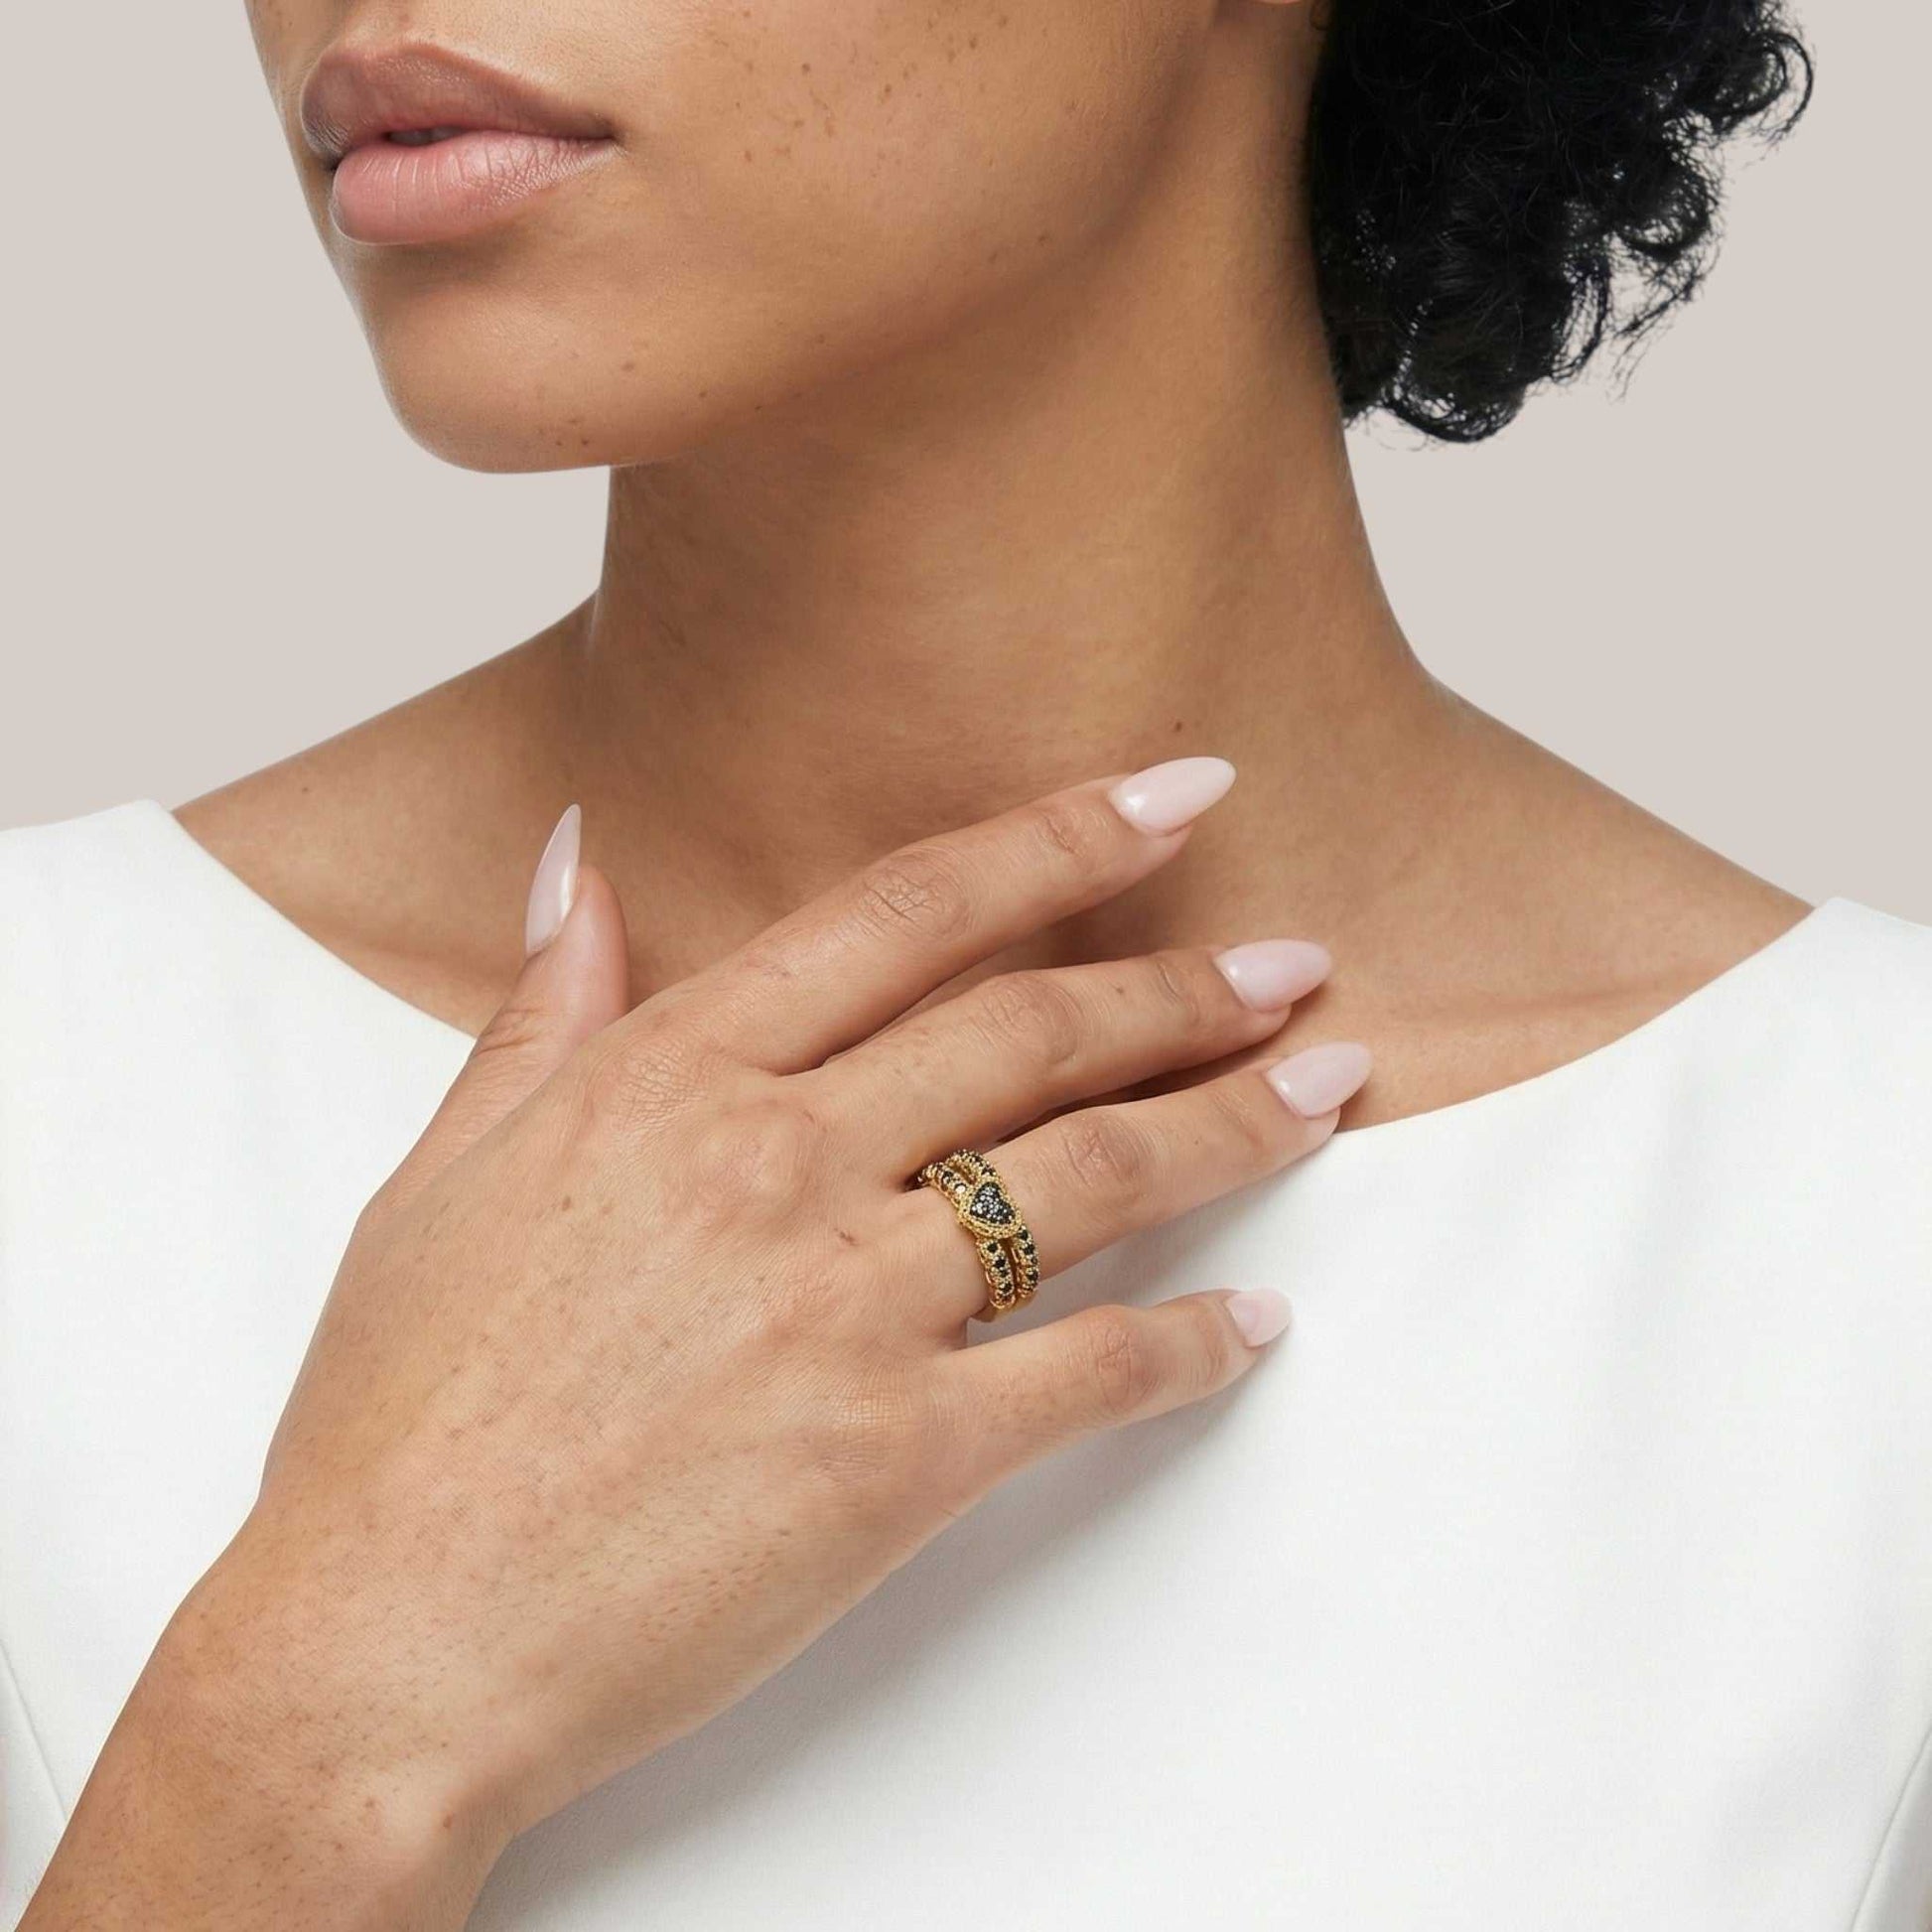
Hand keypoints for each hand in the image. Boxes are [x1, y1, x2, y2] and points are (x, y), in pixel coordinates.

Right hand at [28, 758, 1366, 1927]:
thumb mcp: (444, 1173)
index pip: (912, 912)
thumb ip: (546, 1005)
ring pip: (1090, 1173)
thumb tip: (583, 859)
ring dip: (1231, 1122)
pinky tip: (1256, 1321)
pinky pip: (1090, 1373)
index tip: (1179, 795)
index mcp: (672, 1076)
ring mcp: (844, 1306)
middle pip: (1034, 1031)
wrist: (388, 1641)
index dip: (1065, 838)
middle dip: (1187, 987)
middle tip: (1298, 965)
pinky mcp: (895, 1455)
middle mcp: (776, 1161)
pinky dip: (1193, 1345)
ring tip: (1330, 1088)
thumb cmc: (402, 1414)